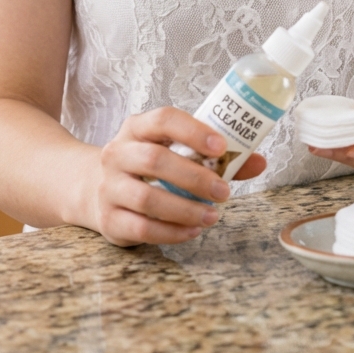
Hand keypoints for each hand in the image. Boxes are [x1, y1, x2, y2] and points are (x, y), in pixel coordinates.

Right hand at [95, 106, 265, 245]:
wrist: (94, 188)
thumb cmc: (146, 166)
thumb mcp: (173, 150)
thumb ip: (215, 157)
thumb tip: (259, 161)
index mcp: (137, 128)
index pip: (163, 119)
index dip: (193, 131)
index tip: (221, 147)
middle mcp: (117, 153)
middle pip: (155, 160)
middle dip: (195, 177)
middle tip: (224, 191)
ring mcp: (109, 187)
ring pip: (147, 199)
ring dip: (186, 209)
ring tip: (213, 215)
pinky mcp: (109, 219)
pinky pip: (142, 228)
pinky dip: (171, 232)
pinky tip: (193, 230)